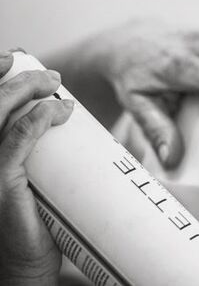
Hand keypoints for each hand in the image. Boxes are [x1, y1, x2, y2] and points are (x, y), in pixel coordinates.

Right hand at [0, 50, 71, 285]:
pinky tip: (59, 111)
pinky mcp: (0, 183)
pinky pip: (18, 140)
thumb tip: (66, 119)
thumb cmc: (31, 222)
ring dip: (29, 90)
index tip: (15, 58)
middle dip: (17, 79)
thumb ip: (36, 150)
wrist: (23, 267)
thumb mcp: (30, 178)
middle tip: (50, 76)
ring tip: (56, 86)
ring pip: (1, 114)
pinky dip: (39, 119)